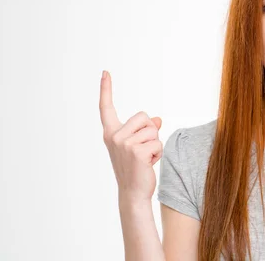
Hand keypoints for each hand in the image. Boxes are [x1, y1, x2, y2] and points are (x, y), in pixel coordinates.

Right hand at [99, 70, 162, 203]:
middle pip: (144, 116)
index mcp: (111, 133)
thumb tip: (159, 119)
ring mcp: (124, 144)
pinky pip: (158, 143)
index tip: (105, 72)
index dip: (106, 89)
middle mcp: (114, 136)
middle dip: (150, 131)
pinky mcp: (137, 152)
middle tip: (143, 150)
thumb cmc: (136, 169)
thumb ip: (146, 130)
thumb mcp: (138, 145)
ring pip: (153, 130)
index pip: (107, 107)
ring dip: (155, 144)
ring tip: (145, 159)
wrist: (133, 193)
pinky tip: (148, 164)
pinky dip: (158, 153)